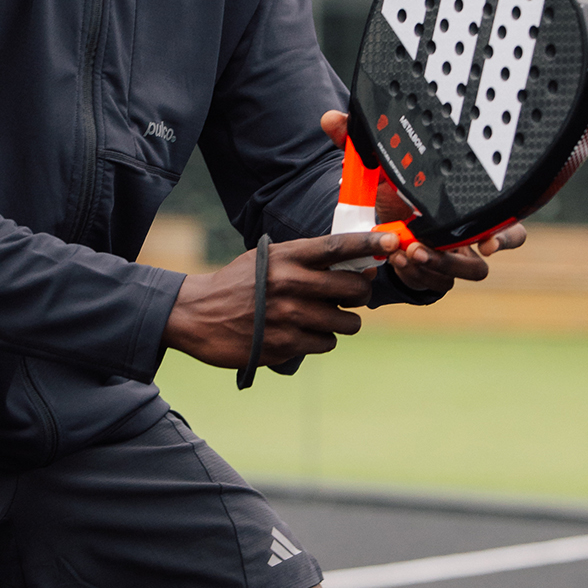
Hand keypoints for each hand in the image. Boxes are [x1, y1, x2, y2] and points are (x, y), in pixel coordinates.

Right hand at [162, 231, 400, 369]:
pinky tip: (301, 333)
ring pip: (346, 322)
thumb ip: (302, 260)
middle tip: (350, 295)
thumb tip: (351, 265)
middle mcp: (290, 283)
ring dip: (342, 322)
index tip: (391, 243)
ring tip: (322, 317)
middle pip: (353, 288)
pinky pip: (326, 344)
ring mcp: (289, 316)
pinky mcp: (285, 344)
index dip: (368, 245)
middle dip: (359, 294)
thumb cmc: (236, 283)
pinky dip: (321, 340)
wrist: (196, 314)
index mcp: (286, 257)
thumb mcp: (265, 260)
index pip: (337, 247)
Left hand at [319, 109, 527, 293]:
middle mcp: (469, 233)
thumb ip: (357, 142)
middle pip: (486, 258)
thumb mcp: (378, 163)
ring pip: (465, 275)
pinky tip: (394, 262)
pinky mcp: (438, 274)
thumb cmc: (393, 185)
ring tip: (402, 255)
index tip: (488, 243)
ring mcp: (456, 257)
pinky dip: (416, 275)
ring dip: (434, 268)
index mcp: (466, 204)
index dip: (505, 234)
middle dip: (454, 259)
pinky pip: (437, 284)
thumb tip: (330, 119)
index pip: (507, 220)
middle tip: (421, 250)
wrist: (383, 217)